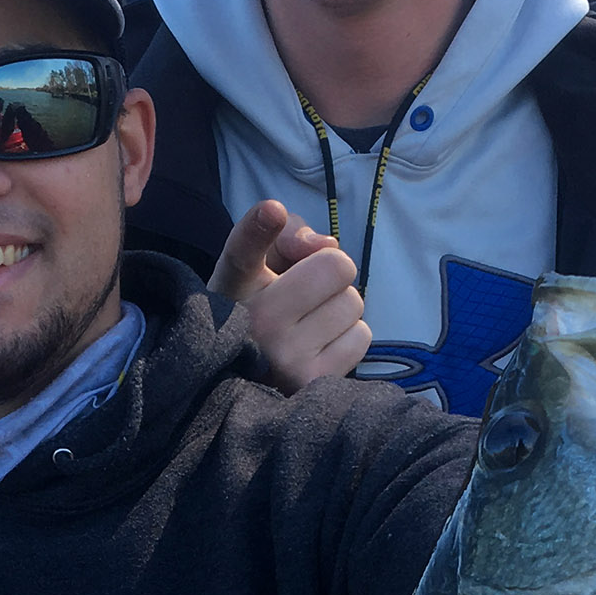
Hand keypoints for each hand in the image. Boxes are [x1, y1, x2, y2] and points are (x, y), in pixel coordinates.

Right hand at [211, 199, 369, 392]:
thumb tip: (328, 245)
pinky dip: (348, 337)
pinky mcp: (313, 382)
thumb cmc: (261, 305)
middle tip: (308, 293)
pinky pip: (361, 337)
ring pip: (353, 303)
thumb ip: (292, 235)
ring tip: (310, 323)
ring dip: (340, 307)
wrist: (249, 376)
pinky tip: (321, 346)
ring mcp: (285, 358)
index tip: (271, 212)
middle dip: (331, 273)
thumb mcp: (262, 262)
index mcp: (233, 285)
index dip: (258, 228)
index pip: (243, 252)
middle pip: (336, 266)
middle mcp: (256, 322)